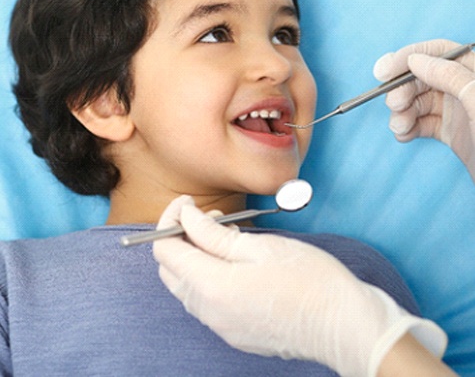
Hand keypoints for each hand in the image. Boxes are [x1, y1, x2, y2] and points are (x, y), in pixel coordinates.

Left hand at [153, 196, 445, 376]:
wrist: (343, 325)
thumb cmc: (309, 279)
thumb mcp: (260, 246)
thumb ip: (213, 234)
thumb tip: (185, 218)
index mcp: (212, 286)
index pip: (164, 250)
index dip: (170, 220)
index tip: (188, 202)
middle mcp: (209, 312)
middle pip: (171, 270)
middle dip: (179, 238)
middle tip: (208, 217)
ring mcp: (222, 326)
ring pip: (187, 287)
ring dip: (194, 257)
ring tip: (224, 236)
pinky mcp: (235, 332)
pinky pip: (206, 302)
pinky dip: (207, 277)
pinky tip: (234, 263)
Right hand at [374, 39, 474, 181]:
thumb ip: (451, 76)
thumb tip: (416, 60)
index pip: (440, 52)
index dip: (409, 57)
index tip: (383, 71)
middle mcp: (468, 89)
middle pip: (425, 77)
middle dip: (403, 90)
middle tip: (393, 105)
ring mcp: (460, 111)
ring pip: (421, 102)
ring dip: (402, 112)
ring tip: (398, 127)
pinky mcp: (453, 133)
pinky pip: (423, 124)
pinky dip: (409, 128)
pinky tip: (403, 136)